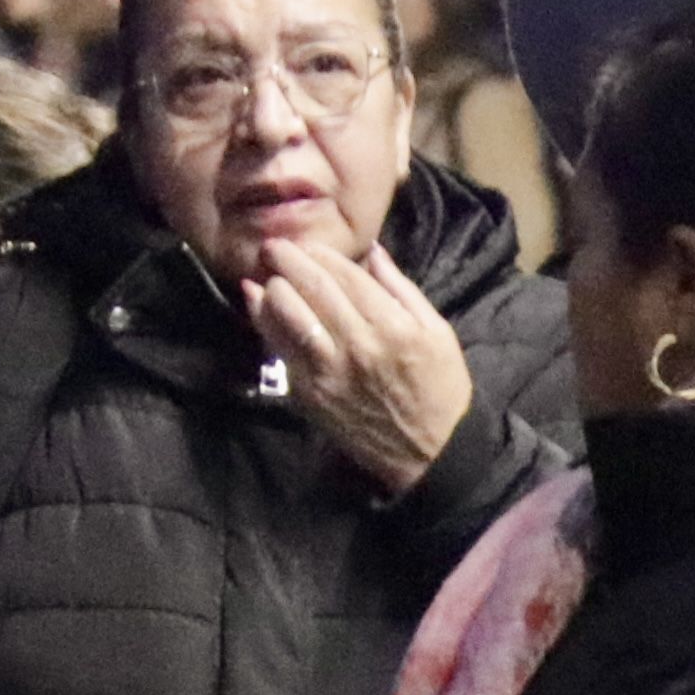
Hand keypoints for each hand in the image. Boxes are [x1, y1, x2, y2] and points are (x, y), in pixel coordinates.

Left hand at [247, 235, 475, 489]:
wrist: (430, 452)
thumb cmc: (439, 387)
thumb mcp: (437, 331)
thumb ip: (401, 289)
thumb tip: (372, 251)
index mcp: (392, 326)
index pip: (345, 275)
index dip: (321, 253)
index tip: (307, 243)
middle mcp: (357, 344)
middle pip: (313, 288)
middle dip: (289, 260)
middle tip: (274, 246)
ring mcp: (328, 370)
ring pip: (289, 314)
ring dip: (273, 287)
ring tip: (267, 272)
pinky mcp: (309, 393)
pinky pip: (279, 347)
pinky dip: (264, 320)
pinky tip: (256, 301)